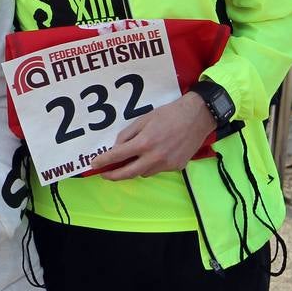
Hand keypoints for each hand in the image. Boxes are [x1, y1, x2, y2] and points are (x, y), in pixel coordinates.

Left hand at [91, 92, 213, 179]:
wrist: (197, 117)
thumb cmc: (169, 114)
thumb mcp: (143, 119)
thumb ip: (127, 135)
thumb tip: (117, 148)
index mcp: (144, 143)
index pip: (118, 156)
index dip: (104, 162)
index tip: (94, 165)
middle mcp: (154, 157)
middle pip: (128, 173)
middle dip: (113, 176)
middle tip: (104, 175)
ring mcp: (166, 164)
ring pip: (143, 173)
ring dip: (134, 169)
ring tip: (132, 160)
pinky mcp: (176, 167)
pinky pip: (157, 170)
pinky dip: (151, 165)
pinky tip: (154, 155)